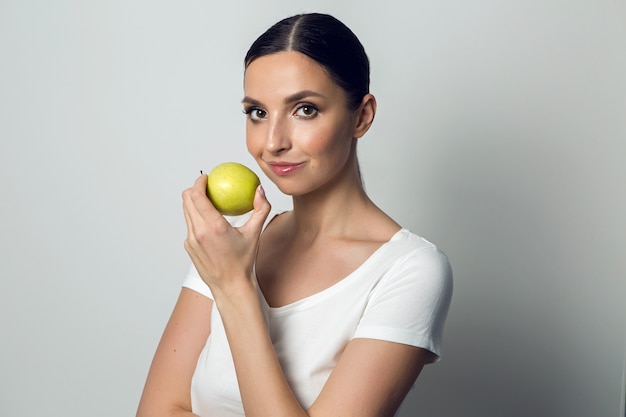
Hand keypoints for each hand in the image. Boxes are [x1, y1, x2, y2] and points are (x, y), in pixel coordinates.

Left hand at [182, 174, 271, 296]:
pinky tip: (208, 221)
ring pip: (186, 212)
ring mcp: (190, 240)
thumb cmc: (243, 261)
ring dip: (194, 203)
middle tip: (206, 186)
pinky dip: (196, 219)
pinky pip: (190, 226)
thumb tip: (260, 190)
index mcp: (214, 227)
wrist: (230, 285)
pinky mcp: (188, 246)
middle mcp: (198, 232)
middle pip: (186, 200)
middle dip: (194, 189)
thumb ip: (260, 209)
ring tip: (207, 201)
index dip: (198, 182)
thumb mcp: (254, 233)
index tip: (206, 177)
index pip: (197, 196)